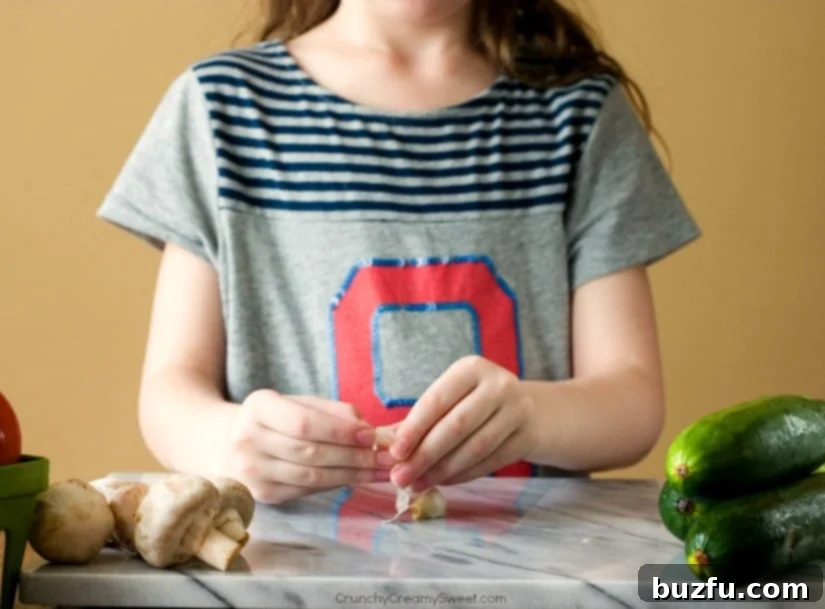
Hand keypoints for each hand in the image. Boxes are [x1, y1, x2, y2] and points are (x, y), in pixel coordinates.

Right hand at [226, 390, 394, 503]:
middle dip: (355, 457)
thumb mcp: (298, 402)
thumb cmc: (275, 419)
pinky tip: (358, 479)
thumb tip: (370, 430)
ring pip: (312, 477)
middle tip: (387, 458)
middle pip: (311, 453)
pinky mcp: (262, 495)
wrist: (228, 443)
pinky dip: (337, 484)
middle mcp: (248, 441)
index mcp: (258, 408)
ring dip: (353, 475)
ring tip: (382, 471)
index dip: (340, 431)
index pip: (303, 423)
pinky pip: (307, 491)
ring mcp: (252, 472)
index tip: (372, 435)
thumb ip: (332, 412)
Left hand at [389, 356, 537, 490]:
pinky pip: (491, 461)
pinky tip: (444, 481)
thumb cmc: (476, 403)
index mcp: (471, 368)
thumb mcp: (450, 399)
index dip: (414, 429)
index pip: (437, 400)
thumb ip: (420, 419)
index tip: (395, 453)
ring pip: (475, 447)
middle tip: (401, 477)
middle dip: (424, 455)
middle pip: (456, 426)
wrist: (531, 410)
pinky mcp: (528, 435)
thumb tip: (385, 444)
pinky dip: (464, 475)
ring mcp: (518, 409)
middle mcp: (498, 384)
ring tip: (418, 484)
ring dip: (442, 470)